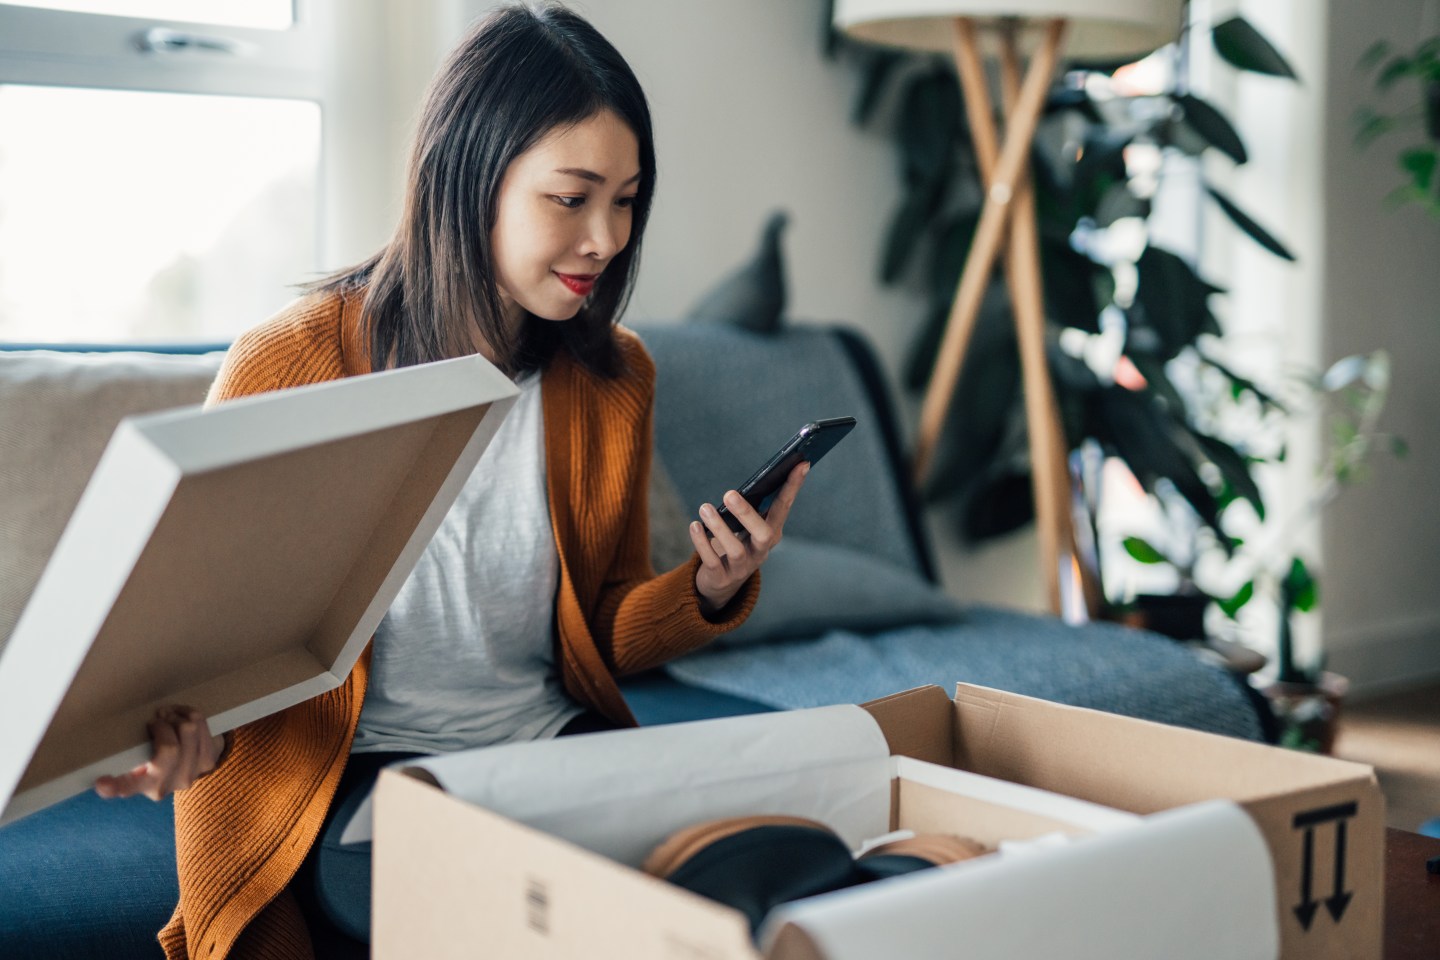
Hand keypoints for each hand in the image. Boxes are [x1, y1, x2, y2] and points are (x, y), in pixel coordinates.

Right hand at [94, 706, 225, 801]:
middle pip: (169, 749)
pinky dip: (190, 713)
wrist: (193, 763)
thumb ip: (130, 754)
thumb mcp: (140, 760)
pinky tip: (183, 715)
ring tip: (168, 715)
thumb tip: (103, 737)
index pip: (124, 788)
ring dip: (176, 716)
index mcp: (142, 785)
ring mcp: (190, 774)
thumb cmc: (158, 757)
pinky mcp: (208, 760)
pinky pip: (200, 725)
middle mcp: (165, 785)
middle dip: (163, 725)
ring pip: (188, 730)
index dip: (112, 787)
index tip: (101, 783)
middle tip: (156, 719)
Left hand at [689, 461, 808, 615]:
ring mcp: (742, 567)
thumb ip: (748, 508)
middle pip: (763, 534)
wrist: (720, 583)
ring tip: (704, 508)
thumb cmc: (734, 544)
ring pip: (736, 549)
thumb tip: (740, 485)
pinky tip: (695, 525)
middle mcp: (761, 551)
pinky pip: (712, 561)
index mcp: (771, 533)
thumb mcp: (745, 527)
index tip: (801, 463)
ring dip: (719, 528)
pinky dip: (702, 542)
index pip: (784, 507)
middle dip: (747, 514)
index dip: (793, 486)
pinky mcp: (722, 577)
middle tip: (729, 493)